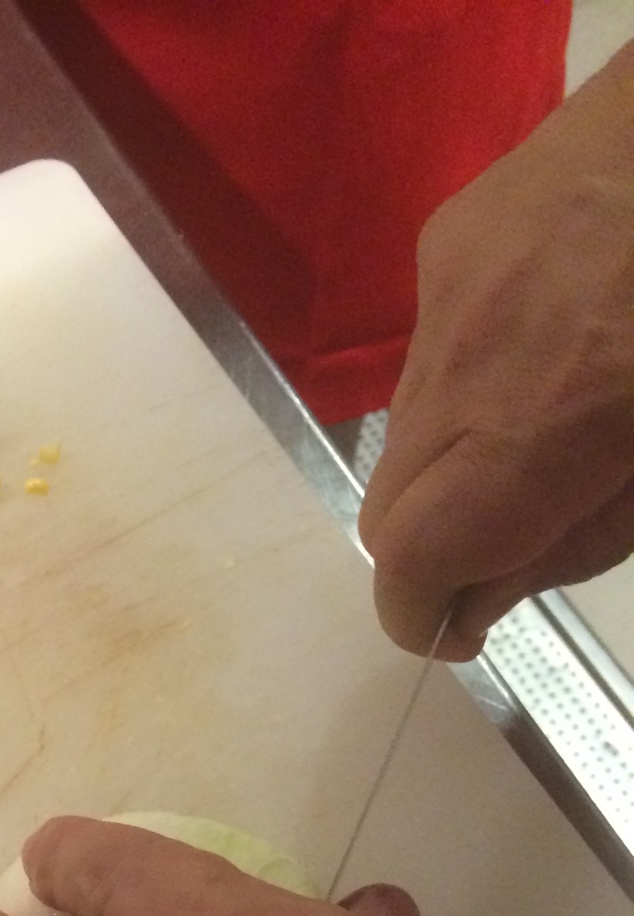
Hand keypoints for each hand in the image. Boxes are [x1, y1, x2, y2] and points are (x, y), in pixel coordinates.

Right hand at [359, 42, 633, 658]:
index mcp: (538, 428)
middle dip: (434, 545)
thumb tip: (474, 601)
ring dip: (453, 461)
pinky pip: (427, 350)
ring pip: (403, 432)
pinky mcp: (447, 240)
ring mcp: (447, 292)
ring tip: (543, 430)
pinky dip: (468, 380)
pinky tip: (541, 345)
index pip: (408, 558)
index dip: (418, 614)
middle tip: (505, 544)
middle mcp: (466, 363)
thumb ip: (577, 541)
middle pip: (385, 510)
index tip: (454, 629)